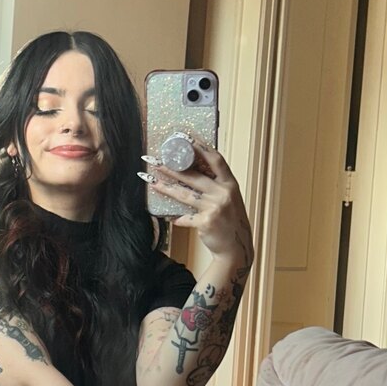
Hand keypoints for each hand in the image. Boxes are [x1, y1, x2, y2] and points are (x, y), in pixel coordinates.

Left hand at [143, 139, 253, 265]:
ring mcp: (215, 207)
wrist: (236, 248)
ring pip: (184, 194)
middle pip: (193, 176)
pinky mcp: (206, 222)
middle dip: (171, 167)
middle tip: (154, 160)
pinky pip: (184, 217)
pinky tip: (167, 216)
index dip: (200, 147)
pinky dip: (175, 218)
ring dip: (165, 187)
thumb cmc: (230, 222)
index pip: (215, 160)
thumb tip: (191, 172)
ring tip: (150, 181)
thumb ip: (215, 186)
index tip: (185, 138)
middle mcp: (223, 193)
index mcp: (230, 184)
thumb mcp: (228, 199)